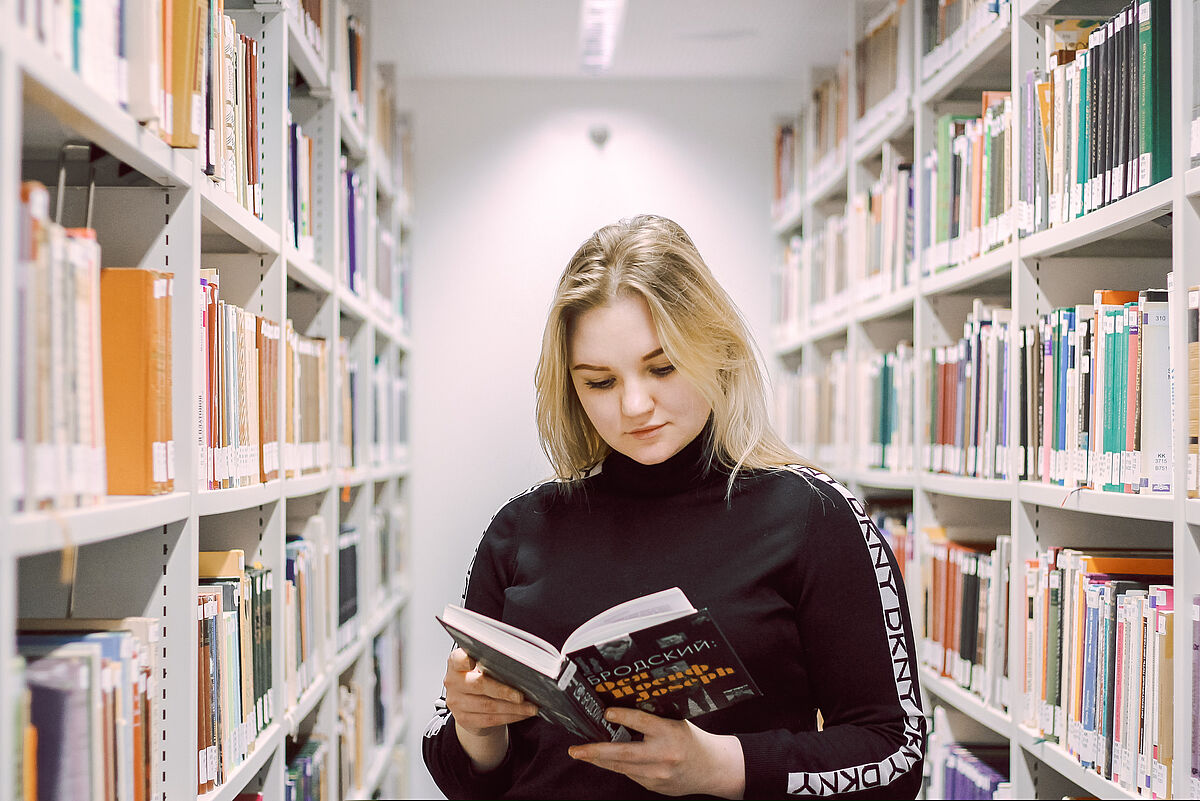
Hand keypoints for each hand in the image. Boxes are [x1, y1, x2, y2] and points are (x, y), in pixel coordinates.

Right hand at [444, 648, 538, 735]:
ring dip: (513, 708)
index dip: (466, 660)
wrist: (468, 703)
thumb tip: (519, 665)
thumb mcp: (481, 665)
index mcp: (456, 663)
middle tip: (521, 695)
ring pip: (488, 706)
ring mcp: (457, 702)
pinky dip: (510, 717)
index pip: (459, 659)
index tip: (475, 662)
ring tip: (530, 707)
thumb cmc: (480, 678)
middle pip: (479, 685)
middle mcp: (453, 682)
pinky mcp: (464, 719)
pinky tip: (522, 714)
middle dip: (503, 691)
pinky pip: (490, 720)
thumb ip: (492, 662)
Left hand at [567, 708, 745, 798]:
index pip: (642, 722)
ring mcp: (658, 775)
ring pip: (622, 767)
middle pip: (623, 754)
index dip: (622, 716)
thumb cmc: (692, 740)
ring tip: (582, 753)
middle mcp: (663, 756)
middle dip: (595, 752)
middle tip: (575, 750)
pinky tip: (606, 759)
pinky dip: (617, 766)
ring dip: (600, 760)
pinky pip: (630, 774)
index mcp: (670, 733)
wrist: (712, 769)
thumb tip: (620, 712)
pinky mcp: (655, 786)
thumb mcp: (676, 722)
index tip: (606, 712)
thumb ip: (652, 720)